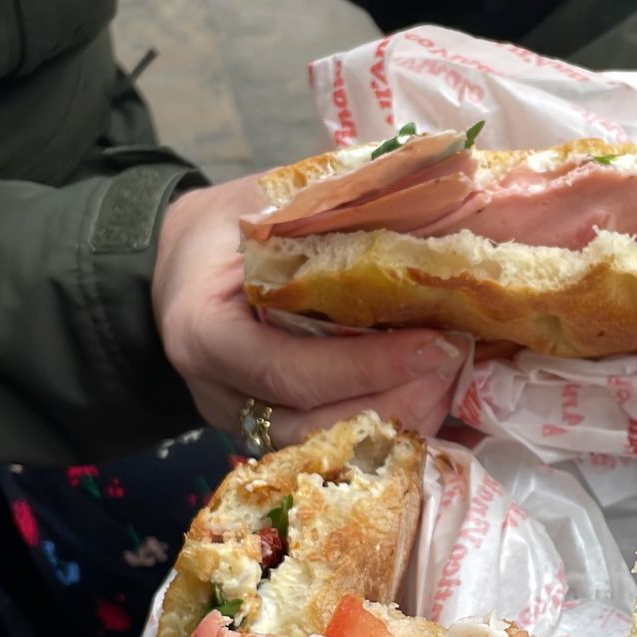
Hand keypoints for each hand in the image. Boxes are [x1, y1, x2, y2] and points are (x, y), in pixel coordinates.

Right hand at [152, 179, 463, 441]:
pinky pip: (336, 448)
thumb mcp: (266, 202)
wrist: (180, 262)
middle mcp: (221, 393)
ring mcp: (246, 422)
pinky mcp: (274, 433)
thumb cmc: (226, 226)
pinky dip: (392, 433)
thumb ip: (336, 208)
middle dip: (395, 404)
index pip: (289, 369)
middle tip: (456, 366)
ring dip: (399, 424)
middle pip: (314, 426)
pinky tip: (440, 408)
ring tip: (452, 384)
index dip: (366, 366)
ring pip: (330, 448)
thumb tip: (440, 187)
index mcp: (204, 332)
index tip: (435, 344)